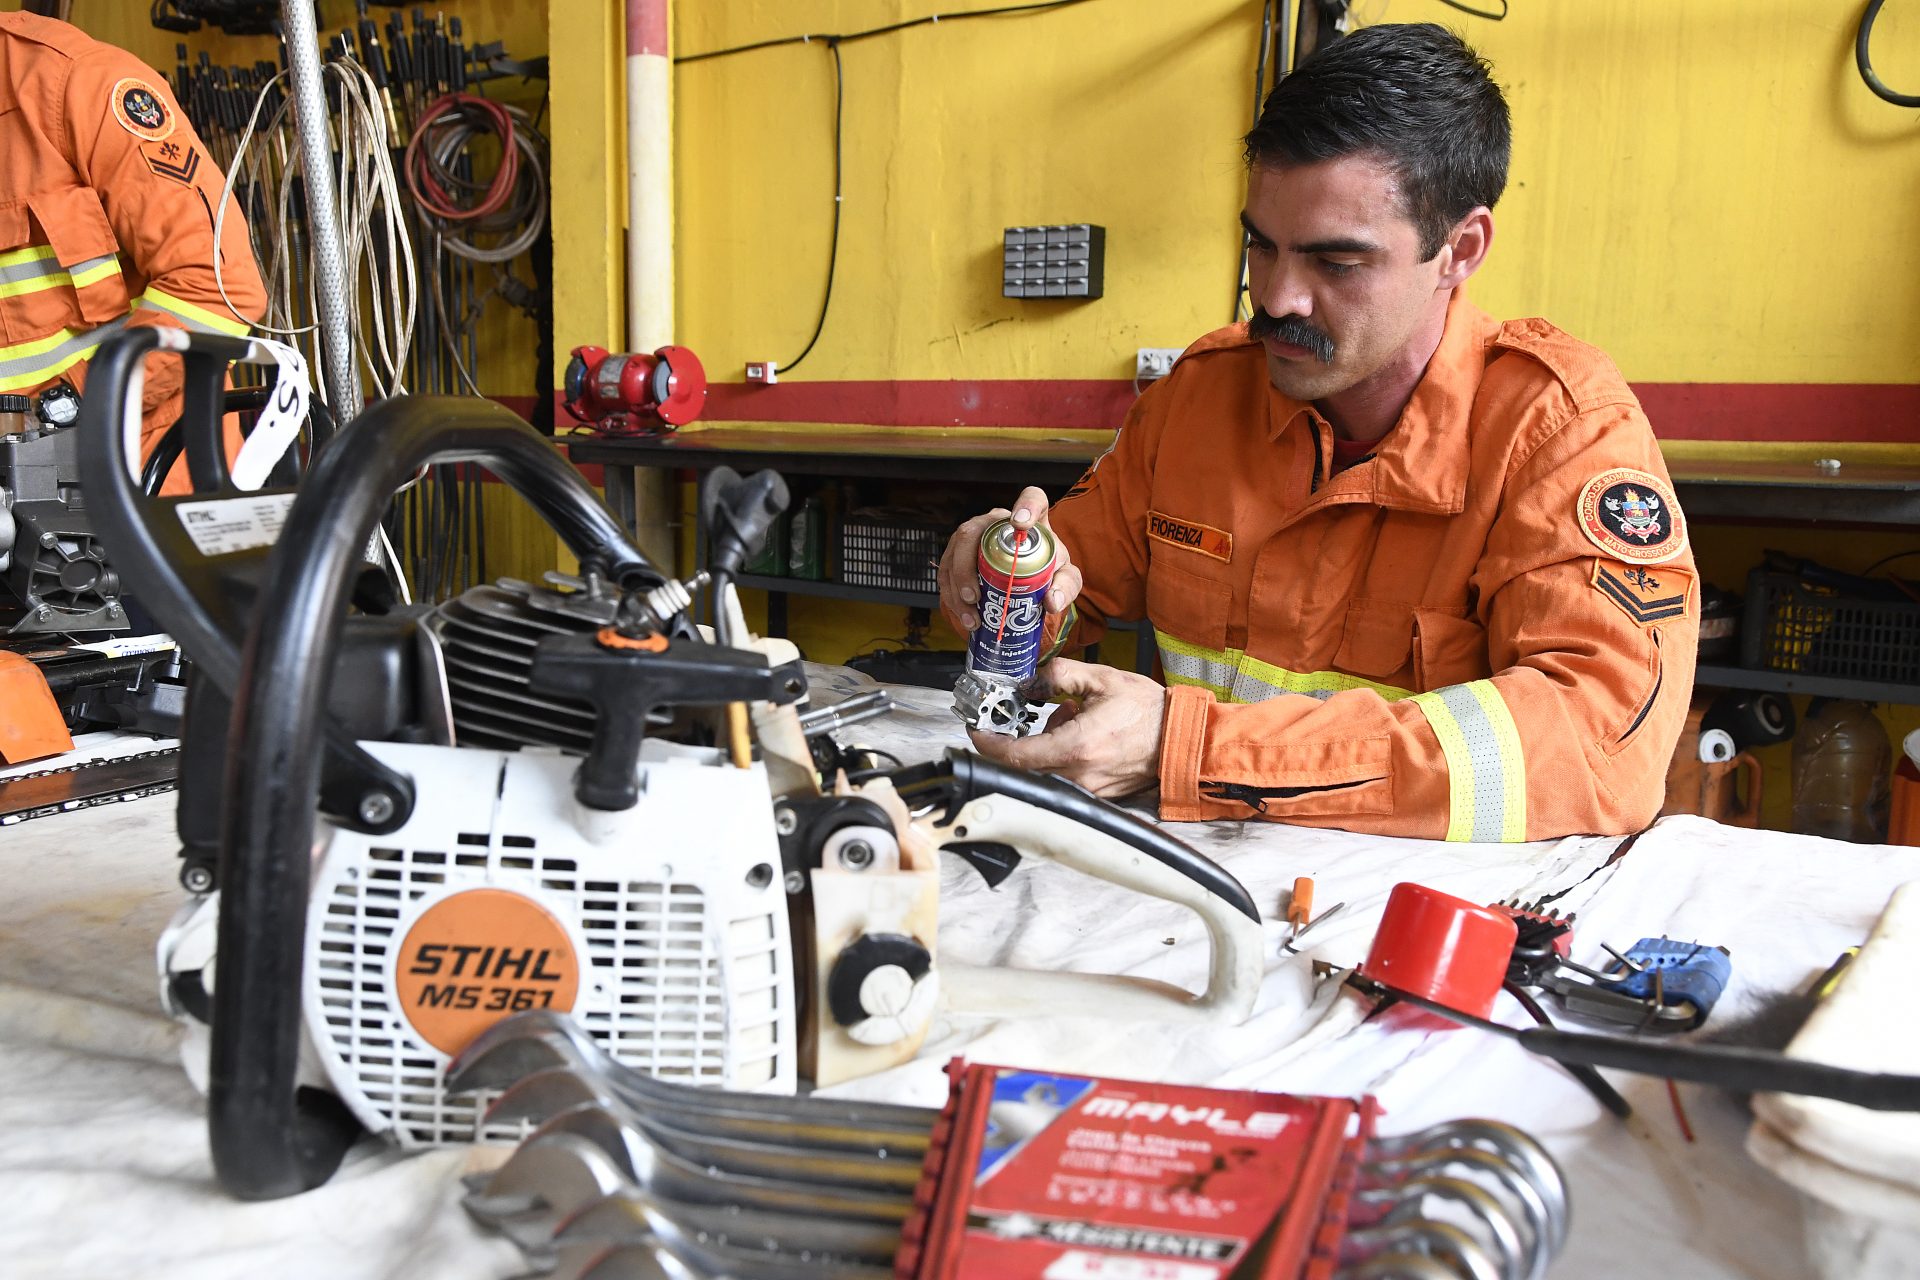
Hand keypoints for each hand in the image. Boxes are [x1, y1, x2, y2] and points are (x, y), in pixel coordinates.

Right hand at [936, 485, 1082, 633]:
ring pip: (954, 553)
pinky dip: (951, 595)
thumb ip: (1066, 587)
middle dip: (966, 566)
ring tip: (971, 616)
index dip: (1026, 505)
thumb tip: (1052, 601)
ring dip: (956, 587)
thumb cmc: (1046, 570)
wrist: (1029, 578)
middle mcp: (995, 523)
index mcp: (1028, 518)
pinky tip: (964, 615)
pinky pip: (947, 570)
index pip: (1032, 498)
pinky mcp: (957, 554)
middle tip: (975, 597)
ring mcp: (972, 537)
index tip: (1021, 524)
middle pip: (972, 532)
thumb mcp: (1064, 578)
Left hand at [967, 658, 1164, 797]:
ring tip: (1072, 720)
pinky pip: (1062, 778)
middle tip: (1029, 714)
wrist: (1182, 739)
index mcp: (1075, 748)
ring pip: (1042, 771)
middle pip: (1023, 766)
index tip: (977, 729)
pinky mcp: (1096, 796)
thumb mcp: (1102, 680)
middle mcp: (1077, 776)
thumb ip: (1061, 674)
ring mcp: (1087, 790)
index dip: (987, 743)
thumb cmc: (1148, 712)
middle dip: (1020, 738)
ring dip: (1045, 746)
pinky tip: (1082, 738)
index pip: (1013, 756)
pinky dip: (1061, 758)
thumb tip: (1033, 679)